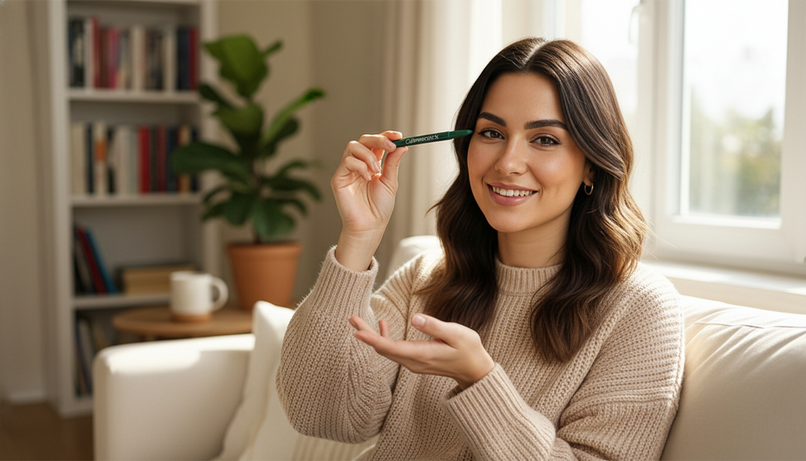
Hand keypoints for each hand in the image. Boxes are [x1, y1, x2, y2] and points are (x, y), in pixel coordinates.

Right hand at [331, 132, 407, 270]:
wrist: (370, 226)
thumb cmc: (379, 208)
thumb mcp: (390, 182)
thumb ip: (393, 163)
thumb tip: (402, 146)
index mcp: (372, 164)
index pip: (377, 143)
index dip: (386, 136)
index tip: (399, 136)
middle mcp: (359, 164)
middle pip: (364, 140)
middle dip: (378, 140)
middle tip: (390, 146)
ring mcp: (347, 170)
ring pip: (353, 146)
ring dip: (369, 155)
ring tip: (376, 171)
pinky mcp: (338, 178)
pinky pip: (347, 161)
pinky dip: (360, 166)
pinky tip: (367, 178)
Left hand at [349, 313, 495, 389]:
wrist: (475, 370)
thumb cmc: (469, 349)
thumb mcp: (456, 334)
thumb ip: (434, 326)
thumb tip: (414, 318)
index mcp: (422, 355)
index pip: (391, 347)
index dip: (373, 339)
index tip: (357, 332)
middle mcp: (414, 361)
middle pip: (383, 349)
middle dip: (366, 334)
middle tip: (352, 318)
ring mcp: (414, 362)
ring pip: (387, 350)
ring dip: (372, 335)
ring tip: (358, 321)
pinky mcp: (416, 360)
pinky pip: (395, 350)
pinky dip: (385, 338)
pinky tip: (383, 325)